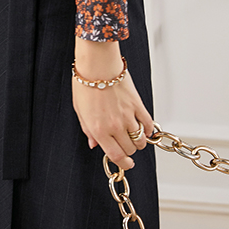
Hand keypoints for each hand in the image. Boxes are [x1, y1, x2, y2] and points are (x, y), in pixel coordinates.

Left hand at [71, 40, 153, 170]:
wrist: (97, 64)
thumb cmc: (85, 84)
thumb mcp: (80, 110)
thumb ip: (88, 130)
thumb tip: (93, 144)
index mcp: (98, 130)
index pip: (116, 156)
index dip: (124, 164)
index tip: (127, 164)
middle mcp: (114, 126)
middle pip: (129, 149)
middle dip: (129, 152)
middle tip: (127, 148)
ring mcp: (128, 116)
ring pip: (140, 140)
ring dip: (139, 142)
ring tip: (136, 138)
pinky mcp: (137, 105)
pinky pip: (148, 124)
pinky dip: (148, 130)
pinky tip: (145, 130)